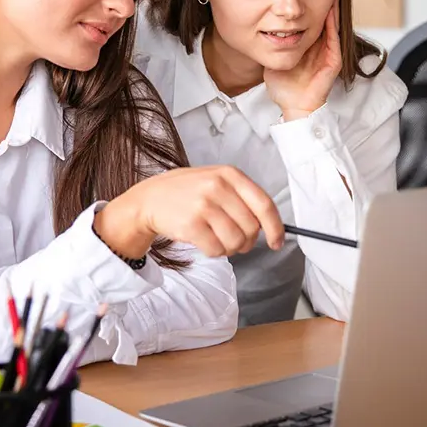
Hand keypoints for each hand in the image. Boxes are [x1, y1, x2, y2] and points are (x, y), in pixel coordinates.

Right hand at [94, 166, 283, 258]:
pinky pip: (216, 250)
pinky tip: (204, 241)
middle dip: (246, 241)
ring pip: (235, 241)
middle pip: (251, 228)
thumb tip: (270, 226)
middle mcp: (217, 187)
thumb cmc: (187, 193)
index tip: (277, 242)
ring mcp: (203, 205)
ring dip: (229, 248)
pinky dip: (213, 252)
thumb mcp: (216, 181)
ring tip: (216, 239)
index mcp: (229, 174)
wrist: (149, 199)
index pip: (264, 204)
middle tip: (235, 240)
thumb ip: (242, 198)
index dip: (275, 228)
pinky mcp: (190, 225)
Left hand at [262, 0, 341, 120]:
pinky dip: (333, 23)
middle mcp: (319, 46)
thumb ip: (268, 41)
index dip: (307, 2)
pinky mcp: (333, 61)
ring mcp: (328, 53)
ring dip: (332, 6)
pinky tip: (330, 8)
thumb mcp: (273, 56)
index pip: (309, 18)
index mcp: (306, 44)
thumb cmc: (283, 86)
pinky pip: (334, 38)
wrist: (293, 106)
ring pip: (331, 24)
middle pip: (322, 16)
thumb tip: (254, 25)